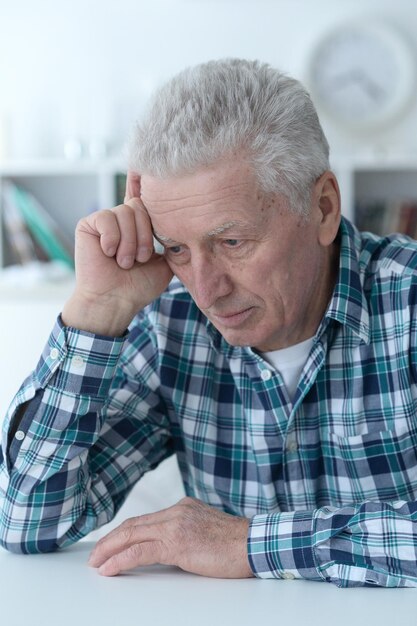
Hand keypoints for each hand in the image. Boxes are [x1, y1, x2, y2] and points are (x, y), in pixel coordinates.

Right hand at [62, 171, 172, 335]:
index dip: (145, 180)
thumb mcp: (165, 262)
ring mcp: (106, 221)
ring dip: (129, 242)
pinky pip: (107, 217)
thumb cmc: (139, 286)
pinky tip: (107, 253)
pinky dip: (112, 238)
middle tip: (139, 259)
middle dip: (144, 235)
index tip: (152, 166)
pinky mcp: (88, 224)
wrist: (115, 301)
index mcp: (140, 226)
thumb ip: (171, 240)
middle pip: (141, 206)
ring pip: (126, 212)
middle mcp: (123, 220)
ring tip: (124, 262)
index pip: (145, 197)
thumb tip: (184, 221)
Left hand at [88, 497, 253, 578]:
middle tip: (95, 555)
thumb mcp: (205, 530)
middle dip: (110, 540)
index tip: (109, 544)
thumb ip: (185, 532)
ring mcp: (176, 525)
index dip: (123, 532)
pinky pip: (140, 550)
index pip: (144, 519)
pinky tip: (109, 568)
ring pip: (132, 534)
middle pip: (133, 524)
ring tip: (96, 563)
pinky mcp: (177, 542)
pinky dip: (121, 559)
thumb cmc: (236, 544)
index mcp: (183, 507)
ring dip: (109, 549)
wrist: (253, 544)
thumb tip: (167, 548)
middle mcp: (176, 511)